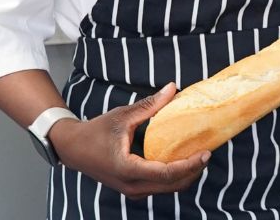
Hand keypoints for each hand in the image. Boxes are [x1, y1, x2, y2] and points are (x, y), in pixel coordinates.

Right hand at [49, 82, 208, 198]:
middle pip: (172, 185)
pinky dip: (174, 176)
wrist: (72, 148)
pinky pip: (159, 186)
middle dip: (193, 171)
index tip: (206, 154)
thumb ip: (150, 105)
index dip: (189, 165)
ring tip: (198, 156)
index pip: (166, 173)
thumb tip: (173, 88)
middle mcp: (132, 186)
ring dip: (185, 175)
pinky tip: (182, 160)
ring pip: (167, 189)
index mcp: (128, 169)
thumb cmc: (95, 131)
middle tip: (207, 153)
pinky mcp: (133, 188)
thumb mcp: (123, 116)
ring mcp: (132, 191)